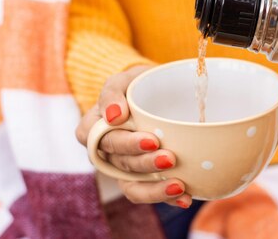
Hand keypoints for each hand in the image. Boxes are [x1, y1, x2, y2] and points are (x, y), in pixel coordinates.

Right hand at [76, 64, 191, 207]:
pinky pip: (146, 193)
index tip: (152, 140)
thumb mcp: (124, 78)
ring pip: (132, 185)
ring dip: (155, 188)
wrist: (159, 92)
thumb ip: (113, 91)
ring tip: (179, 185)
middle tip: (170, 158)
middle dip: (146, 163)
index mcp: (93, 126)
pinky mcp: (140, 178)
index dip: (125, 144)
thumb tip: (113, 115)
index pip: (101, 140)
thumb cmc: (137, 85)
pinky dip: (165, 198)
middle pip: (121, 162)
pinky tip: (184, 197)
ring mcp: (123, 167)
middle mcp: (105, 151)